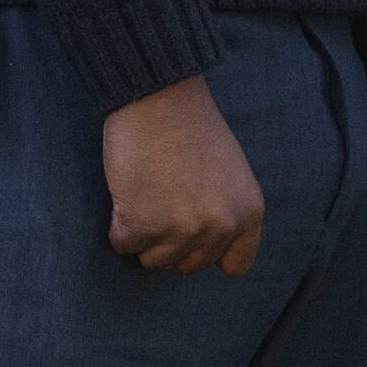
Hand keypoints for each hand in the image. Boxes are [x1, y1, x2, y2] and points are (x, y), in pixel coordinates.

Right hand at [101, 75, 264, 275]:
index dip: (208, 255)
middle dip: (169, 244)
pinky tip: (128, 193)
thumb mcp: (230, 175)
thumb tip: (205, 246)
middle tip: (159, 206)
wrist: (160, 100)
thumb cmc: (191, 129)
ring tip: (145, 195)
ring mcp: (182, 230)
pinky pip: (123, 245)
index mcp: (248, 213)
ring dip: (142, 235)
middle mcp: (221, 227)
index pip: (235, 265)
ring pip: (153, 261)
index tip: (191, 241)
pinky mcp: (144, 226)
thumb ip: (225, 211)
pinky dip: (117, 225)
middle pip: (187, 266)